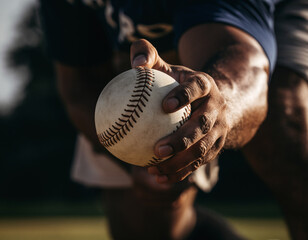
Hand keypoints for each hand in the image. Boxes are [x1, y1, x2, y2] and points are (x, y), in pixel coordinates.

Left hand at [130, 39, 228, 183]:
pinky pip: (199, 162)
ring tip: (155, 169)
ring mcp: (219, 129)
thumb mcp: (169, 67)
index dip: (184, 96)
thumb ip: (149, 56)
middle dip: (183, 139)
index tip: (164, 106)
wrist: (216, 100)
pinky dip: (181, 172)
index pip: (198, 87)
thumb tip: (134, 64)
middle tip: (158, 149)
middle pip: (203, 125)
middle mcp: (217, 108)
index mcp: (206, 85)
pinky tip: (159, 178)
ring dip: (180, 162)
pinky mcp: (216, 146)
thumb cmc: (183, 84)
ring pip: (203, 149)